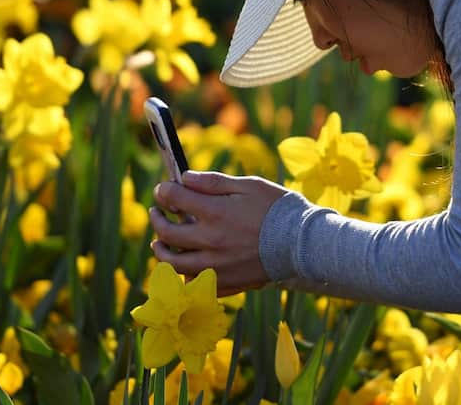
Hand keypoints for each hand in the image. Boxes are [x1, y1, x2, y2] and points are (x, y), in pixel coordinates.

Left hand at [150, 171, 288, 296]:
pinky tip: (183, 265)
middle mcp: (210, 242)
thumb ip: (213, 182)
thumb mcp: (248, 185)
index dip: (164, 191)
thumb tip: (184, 177)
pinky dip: (183, 275)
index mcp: (215, 213)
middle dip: (157, 218)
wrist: (303, 243)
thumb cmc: (278, 208)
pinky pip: (194, 283)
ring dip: (160, 251)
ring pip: (174, 264)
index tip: (164, 189)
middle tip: (157, 211)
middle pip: (167, 233)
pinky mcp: (225, 283)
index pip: (174, 199)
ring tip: (159, 243)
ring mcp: (215, 266)